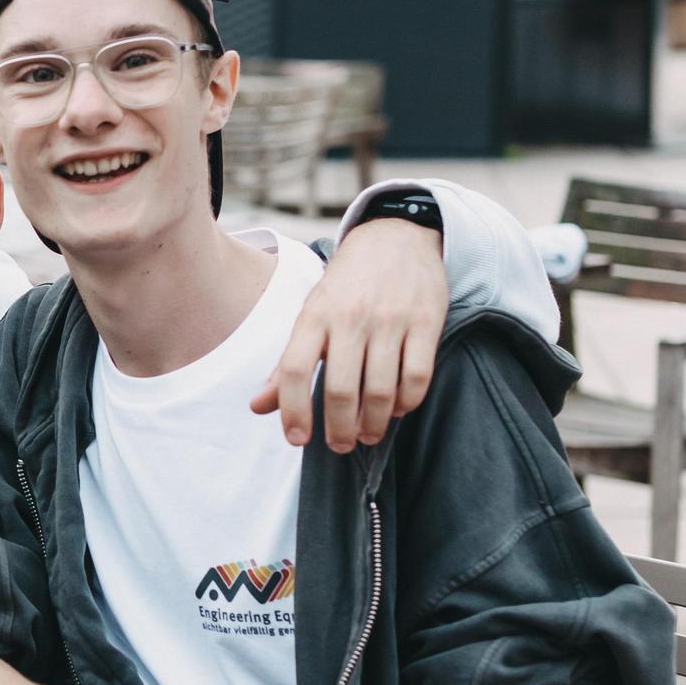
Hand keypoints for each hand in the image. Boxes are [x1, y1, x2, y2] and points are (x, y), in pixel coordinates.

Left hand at [251, 218, 446, 452]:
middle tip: (339, 446)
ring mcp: (390, 320)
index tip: (297, 439)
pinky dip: (406, 404)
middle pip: (340, 390)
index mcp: (314, 316)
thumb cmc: (346, 288)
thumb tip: (258, 407)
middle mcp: (350, 318)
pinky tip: (396, 410)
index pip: (293, 370)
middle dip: (339, 429)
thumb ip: (286, 365)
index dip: (292, 411)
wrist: (396, 238)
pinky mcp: (427, 322)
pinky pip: (417, 378)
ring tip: (367, 435)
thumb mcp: (310, 317)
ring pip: (381, 391)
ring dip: (373, 424)